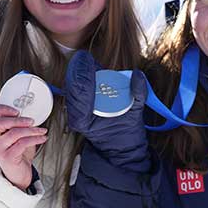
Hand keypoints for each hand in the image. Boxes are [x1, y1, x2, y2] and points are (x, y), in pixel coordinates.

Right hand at [0, 104, 46, 189]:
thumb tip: (31, 114)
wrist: (18, 173)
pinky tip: (42, 138)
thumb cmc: (18, 151)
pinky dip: (36, 139)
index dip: (1, 108)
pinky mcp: (7, 156)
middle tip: (32, 121)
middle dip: (19, 120)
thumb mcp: (17, 134)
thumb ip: (18, 124)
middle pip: (0, 122)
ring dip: (32, 130)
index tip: (17, 111)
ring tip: (42, 131)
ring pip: (14, 133)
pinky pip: (23, 143)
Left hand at [65, 50, 148, 169]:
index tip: (88, 59)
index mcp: (85, 120)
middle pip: (72, 88)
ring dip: (76, 73)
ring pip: (70, 89)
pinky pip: (74, 92)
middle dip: (77, 70)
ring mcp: (75, 115)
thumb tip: (138, 75)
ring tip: (84, 60)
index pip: (81, 92)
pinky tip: (85, 69)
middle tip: (85, 57)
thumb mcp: (135, 115)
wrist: (120, 149)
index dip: (84, 73)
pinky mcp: (76, 111)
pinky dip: (78, 79)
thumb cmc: (126, 134)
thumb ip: (138, 95)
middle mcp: (77, 117)